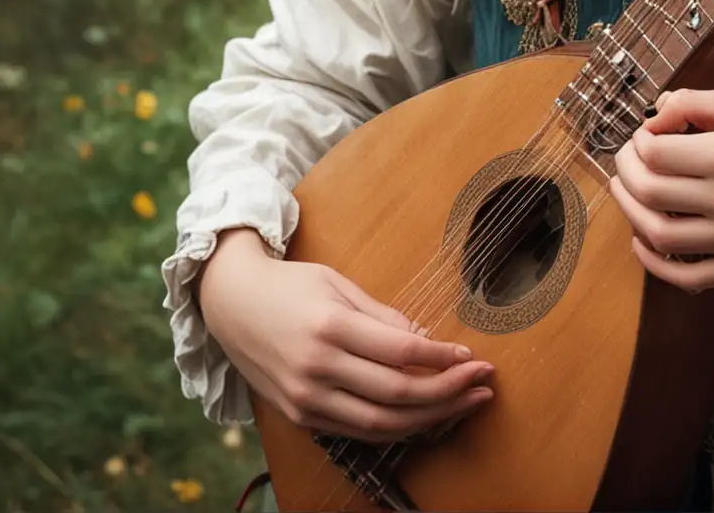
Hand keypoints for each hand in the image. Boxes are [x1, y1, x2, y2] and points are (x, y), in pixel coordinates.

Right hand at [197, 228, 495, 440]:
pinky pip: (358, 431)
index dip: (442, 359)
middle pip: (395, 395)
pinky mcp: (300, 416)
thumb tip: (423, 339)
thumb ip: (381, 315)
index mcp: (329, 327)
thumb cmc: (290, 285)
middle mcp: (316, 368)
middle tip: (483, 384)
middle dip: (447, 393)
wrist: (231, 304)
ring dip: (430, 418)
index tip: (473, 357)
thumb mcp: (337, 283)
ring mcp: (306, 398)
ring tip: (465, 403)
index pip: (400, 352)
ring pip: (380, 424)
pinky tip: (424, 415)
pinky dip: (396, 427)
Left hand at [608, 87, 713, 292]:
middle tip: (628, 156)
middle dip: (626, 171)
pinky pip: (690, 278)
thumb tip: (652, 115)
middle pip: (650, 193)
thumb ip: (697, 102)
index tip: (645, 132)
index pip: (656, 153)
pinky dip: (656, 265)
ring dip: (630, 212)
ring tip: (627, 190)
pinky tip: (643, 240)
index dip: (638, 140)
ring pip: (661, 236)